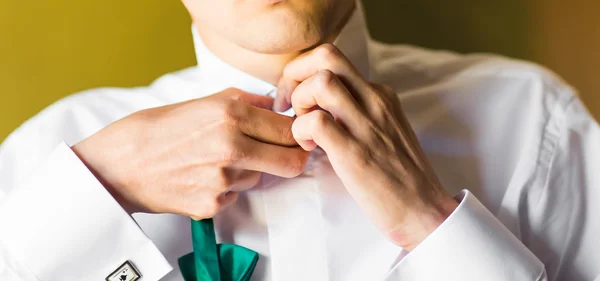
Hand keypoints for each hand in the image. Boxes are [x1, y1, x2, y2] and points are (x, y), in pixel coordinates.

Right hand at [72, 88, 308, 219]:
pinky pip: (236, 194)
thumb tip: (275, 106)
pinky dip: (228, 186)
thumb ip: (244, 101)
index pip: (289, 131)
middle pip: (290, 163)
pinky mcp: (211, 205)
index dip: (298, 134)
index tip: (297, 135)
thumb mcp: (201, 100)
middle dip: (291, 157)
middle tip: (282, 152)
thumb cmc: (155, 128)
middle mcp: (231, 148)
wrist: (117, 164)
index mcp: (230, 115)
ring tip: (218, 159)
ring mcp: (222, 180)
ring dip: (251, 169)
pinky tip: (203, 175)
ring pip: (260, 178)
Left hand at [275, 44, 458, 250]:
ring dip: (299, 101)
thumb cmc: (399, 176)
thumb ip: (357, 112)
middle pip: (326, 55)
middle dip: (295, 74)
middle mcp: (375, 100)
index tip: (296, 100)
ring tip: (303, 128)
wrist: (424, 210)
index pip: (333, 59)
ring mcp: (366, 124)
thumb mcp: (384, 130)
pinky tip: (310, 147)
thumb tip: (321, 106)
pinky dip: (301, 131)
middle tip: (288, 105)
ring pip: (321, 81)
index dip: (304, 74)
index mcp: (380, 94)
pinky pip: (315, 121)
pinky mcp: (354, 152)